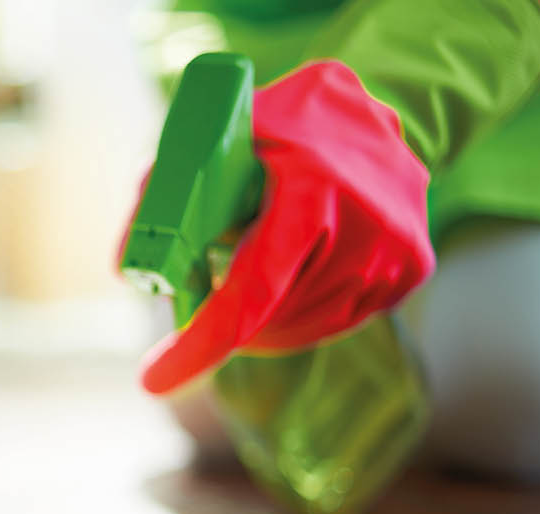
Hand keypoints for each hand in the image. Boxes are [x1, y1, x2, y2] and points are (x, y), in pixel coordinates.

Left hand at [139, 61, 434, 393]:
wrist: (377, 104)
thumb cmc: (278, 126)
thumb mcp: (214, 140)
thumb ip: (164, 193)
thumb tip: (128, 268)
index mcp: (315, 187)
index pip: (255, 289)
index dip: (204, 343)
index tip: (154, 382)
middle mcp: (366, 224)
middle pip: (271, 319)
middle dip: (222, 326)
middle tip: (197, 306)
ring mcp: (397, 251)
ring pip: (301, 328)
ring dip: (261, 320)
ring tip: (254, 268)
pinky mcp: (412, 270)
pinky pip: (335, 320)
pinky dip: (297, 313)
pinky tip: (294, 270)